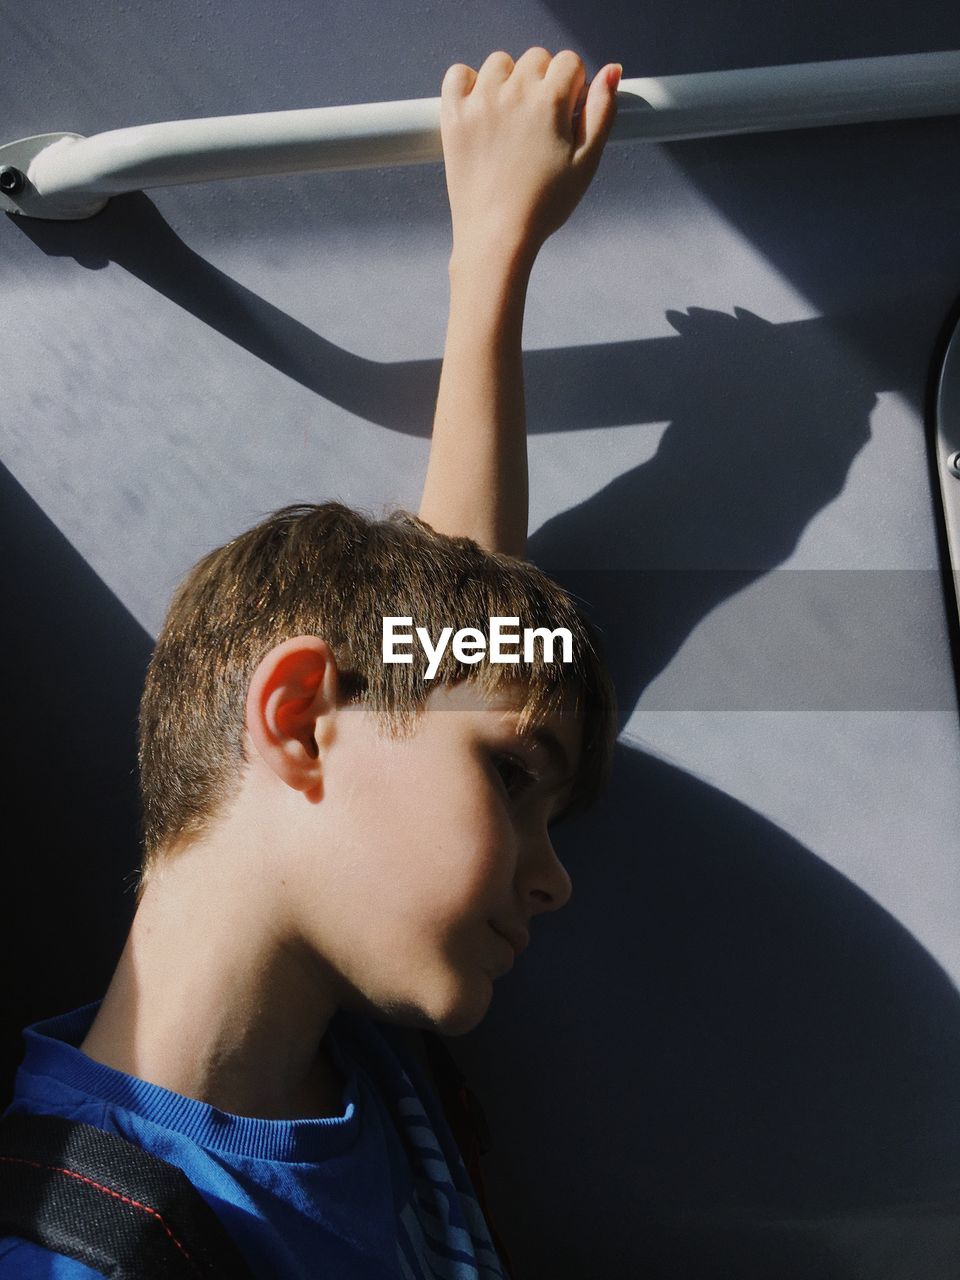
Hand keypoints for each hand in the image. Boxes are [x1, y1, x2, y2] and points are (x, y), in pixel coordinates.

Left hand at [440, 48, 620, 268]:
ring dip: (507, 82)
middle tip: (536, 126)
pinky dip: (468, 85)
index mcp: (550, 101)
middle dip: (541, 83)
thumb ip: (602, 112)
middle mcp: (514, 92)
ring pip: (499, 64)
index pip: (568, 62)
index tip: (564, 116)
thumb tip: (612, 70)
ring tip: (509, 122)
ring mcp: (480, 101)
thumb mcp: (586, 163)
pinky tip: (480, 110)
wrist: (497, 237)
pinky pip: (458, 74)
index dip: (571, 88)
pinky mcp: (454, 115)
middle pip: (535, 59)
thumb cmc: (544, 205)